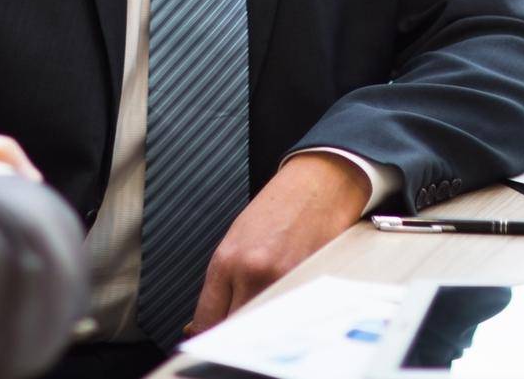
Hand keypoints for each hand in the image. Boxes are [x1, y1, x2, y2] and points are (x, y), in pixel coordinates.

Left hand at [185, 152, 370, 336]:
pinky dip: (290, 321)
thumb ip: (225, 282)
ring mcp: (282, 281)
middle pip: (234, 328)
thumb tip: (209, 321)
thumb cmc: (277, 211)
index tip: (211, 339)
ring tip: (267, 320)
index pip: (207, 318)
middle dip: (234, 336)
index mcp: (226, 261)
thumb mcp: (238, 242)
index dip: (207, 335)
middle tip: (237, 336)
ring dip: (262, 330)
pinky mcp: (310, 284)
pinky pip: (292, 318)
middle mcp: (251, 273)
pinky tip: (291, 312)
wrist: (316, 185)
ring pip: (263, 327)